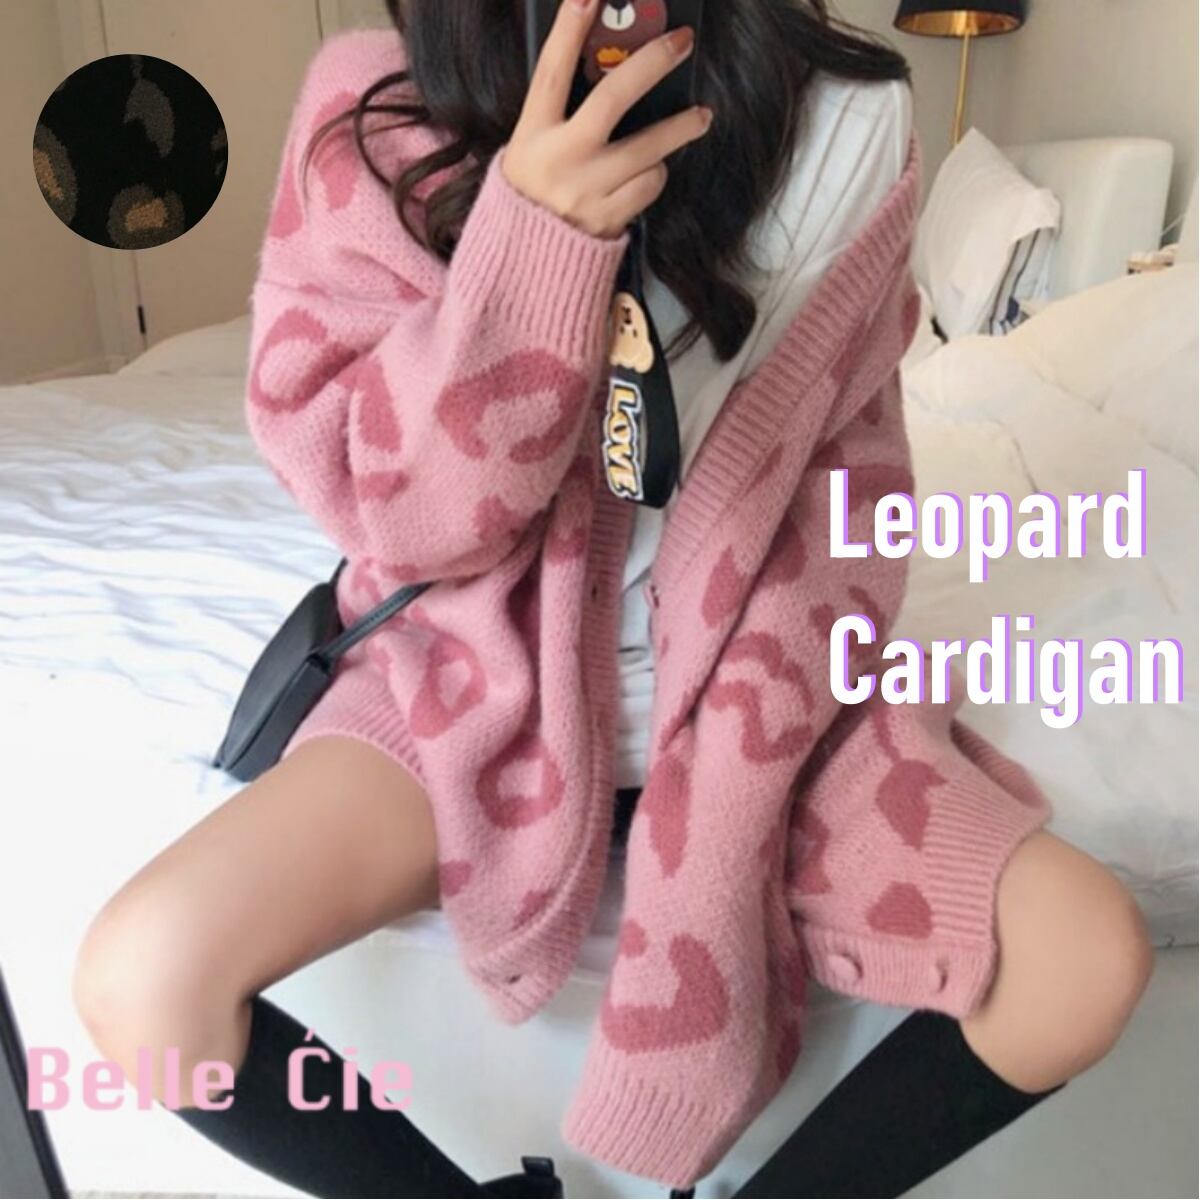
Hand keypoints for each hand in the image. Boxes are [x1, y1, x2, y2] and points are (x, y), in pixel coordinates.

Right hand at [502, 0, 712, 238]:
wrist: (527, 263)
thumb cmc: (533, 196)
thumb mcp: (531, 150)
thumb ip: (561, 116)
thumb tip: (609, 70)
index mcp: (532, 136)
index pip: (551, 73)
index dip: (568, 30)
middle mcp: (560, 160)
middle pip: (613, 99)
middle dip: (653, 63)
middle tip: (683, 42)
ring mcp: (586, 193)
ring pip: (649, 149)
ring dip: (678, 130)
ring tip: (698, 118)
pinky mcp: (608, 220)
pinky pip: (649, 185)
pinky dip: (654, 175)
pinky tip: (647, 174)